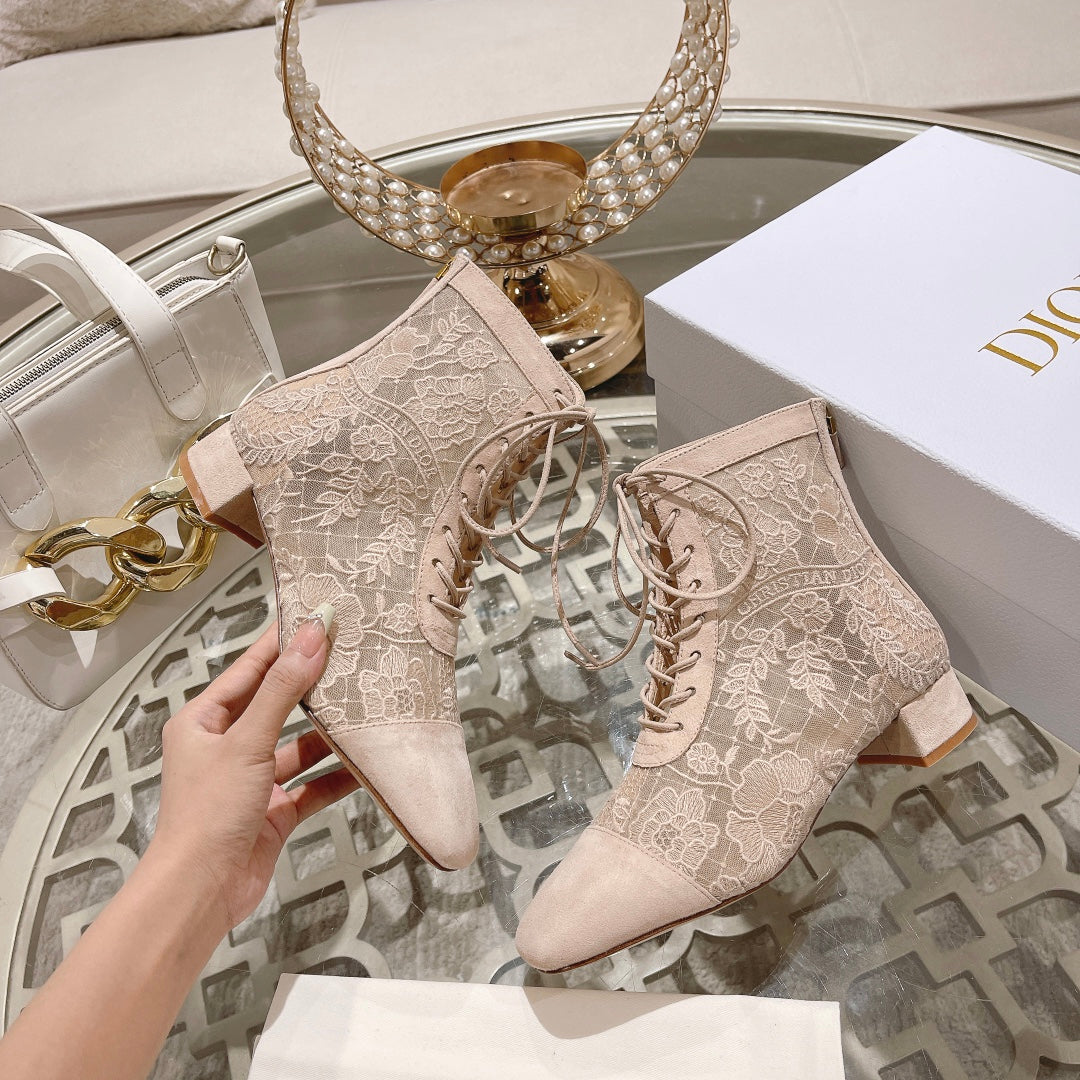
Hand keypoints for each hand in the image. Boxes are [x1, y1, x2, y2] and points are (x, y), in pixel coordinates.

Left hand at [147, 607, 358, 931]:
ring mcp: (251, 780)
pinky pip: (312, 784)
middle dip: (315, 684)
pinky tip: (368, 762)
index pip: (251, 668)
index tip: (322, 613)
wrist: (200, 892)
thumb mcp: (247, 740)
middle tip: (356, 655)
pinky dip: (337, 775)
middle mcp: (227, 745)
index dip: (285, 641)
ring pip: (299, 745)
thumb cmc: (208, 811)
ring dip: (330, 732)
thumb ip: (283, 688)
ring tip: (369, 705)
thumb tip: (313, 632)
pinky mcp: (273, 811)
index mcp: (205, 720)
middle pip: (278, 704)